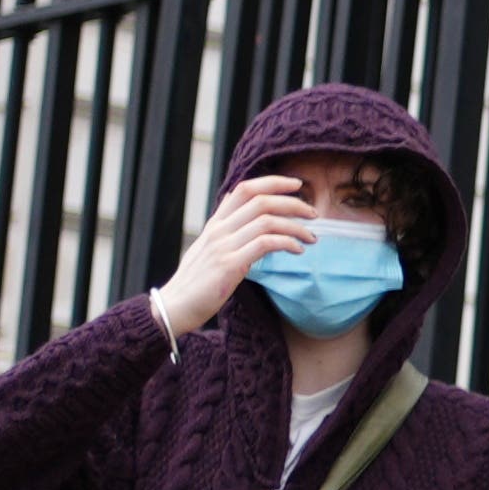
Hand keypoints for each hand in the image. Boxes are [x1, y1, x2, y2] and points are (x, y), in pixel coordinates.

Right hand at [152, 176, 317, 341]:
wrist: (174, 307)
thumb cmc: (196, 281)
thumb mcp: (207, 246)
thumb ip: (223, 226)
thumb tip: (235, 203)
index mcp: (215, 224)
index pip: (244, 189)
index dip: (273, 182)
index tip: (297, 185)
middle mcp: (219, 230)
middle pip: (261, 201)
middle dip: (293, 204)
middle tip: (314, 214)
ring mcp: (223, 246)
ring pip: (267, 221)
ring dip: (296, 226)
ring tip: (311, 238)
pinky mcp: (229, 265)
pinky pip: (265, 243)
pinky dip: (287, 242)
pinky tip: (297, 250)